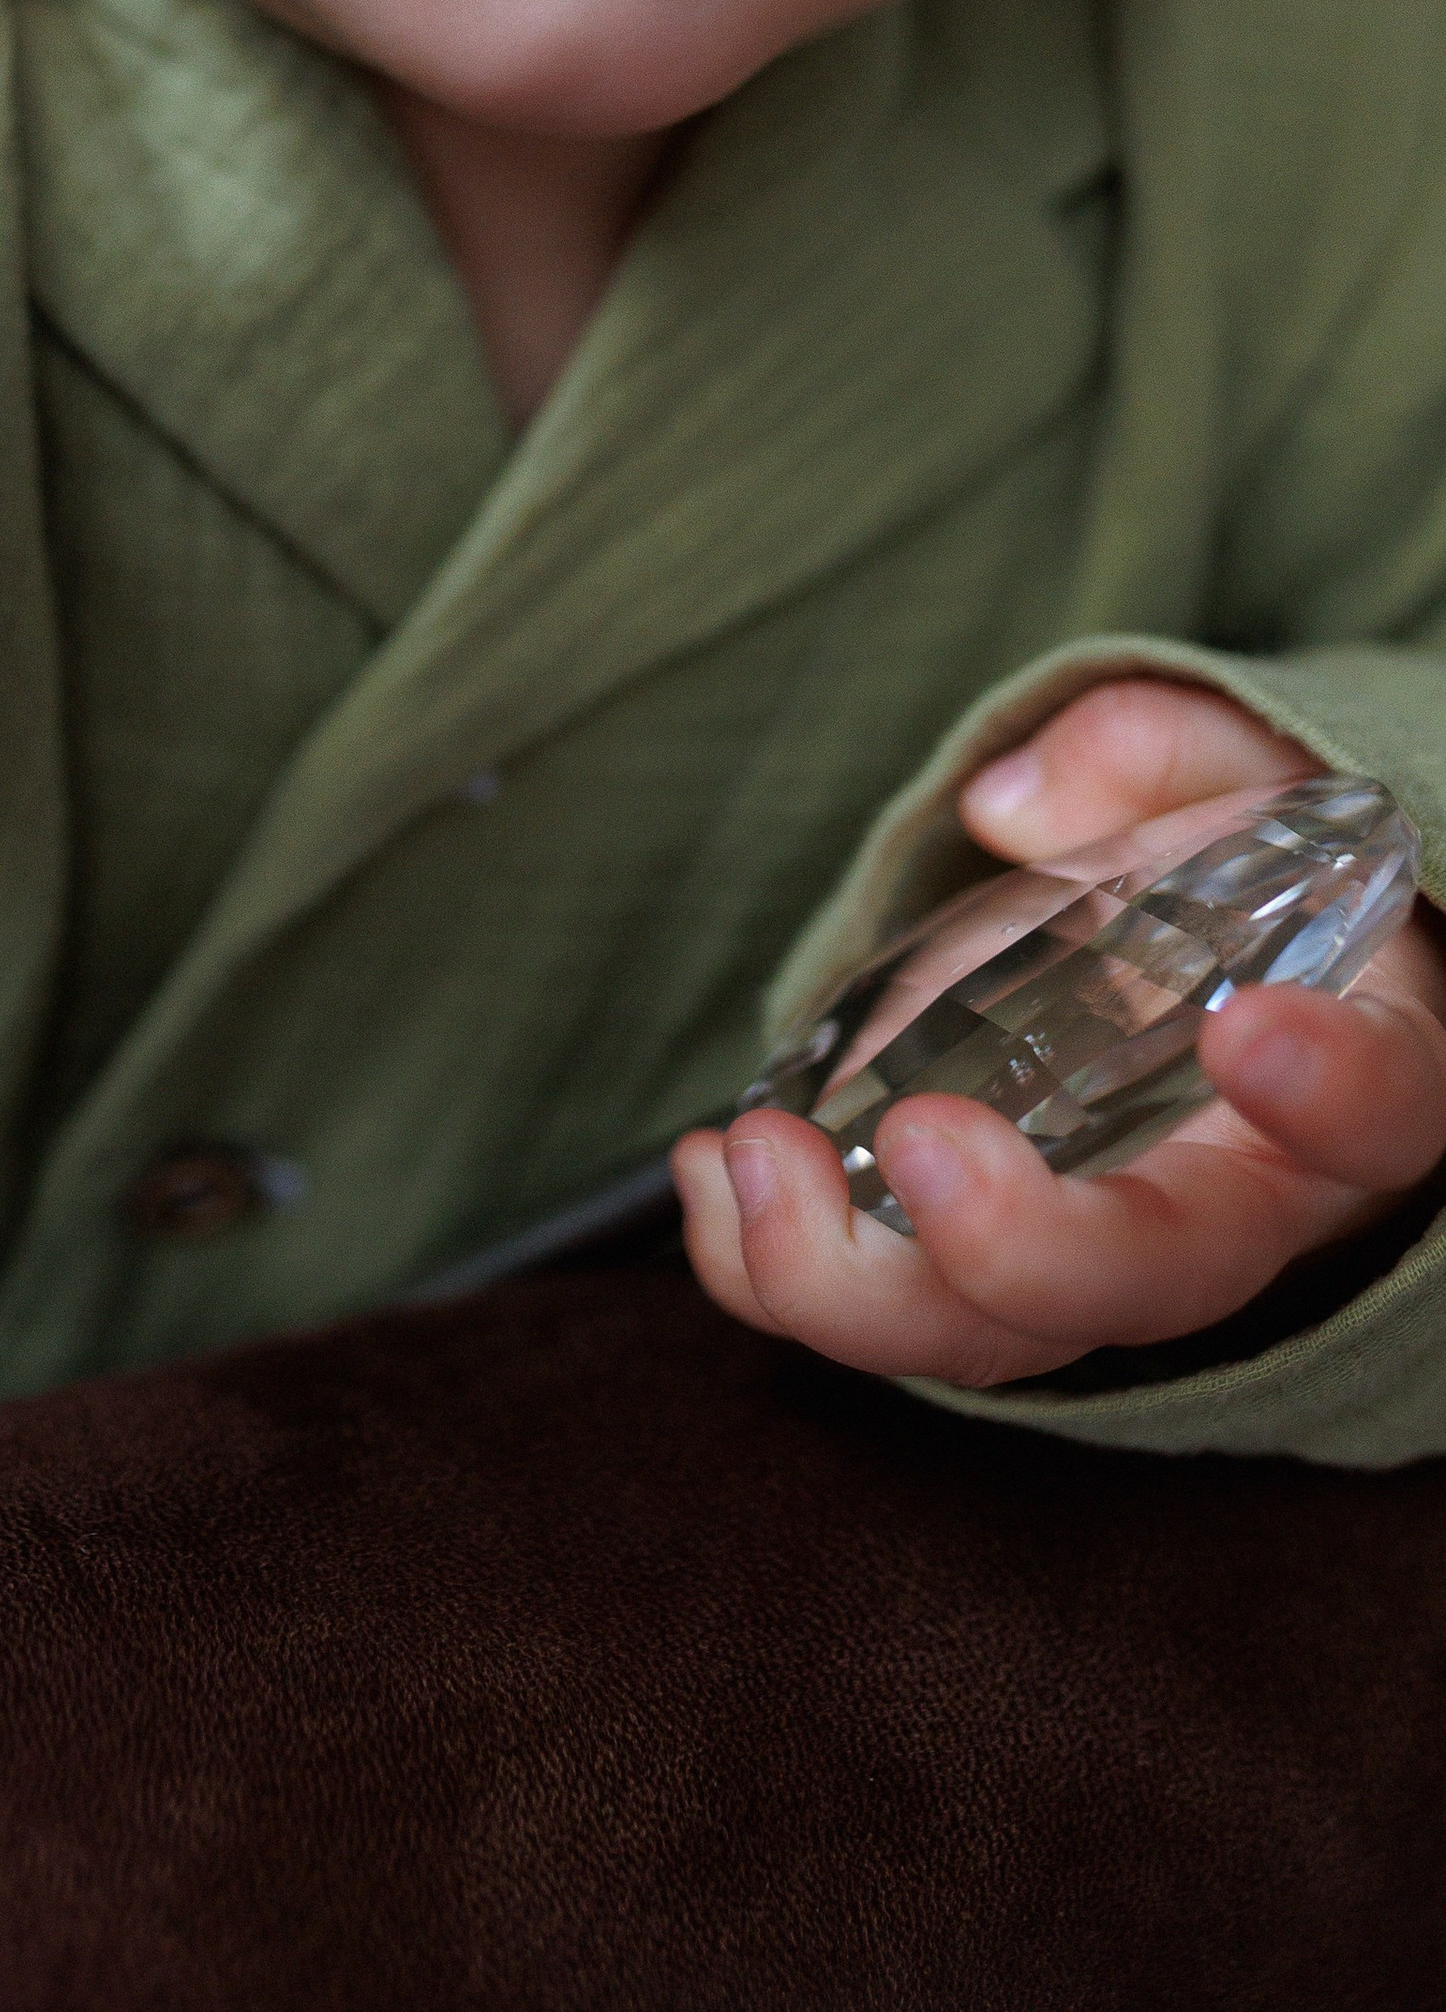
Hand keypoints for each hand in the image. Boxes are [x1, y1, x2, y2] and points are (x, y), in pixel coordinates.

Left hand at [674, 681, 1445, 1385]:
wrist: (1212, 965)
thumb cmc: (1246, 868)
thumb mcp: (1231, 770)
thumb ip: (1154, 754)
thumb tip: (1010, 803)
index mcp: (1344, 1072)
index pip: (1381, 1111)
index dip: (1328, 1091)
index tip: (1251, 1031)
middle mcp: (1236, 1195)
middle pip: (1157, 1277)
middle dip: (1028, 1241)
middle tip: (926, 1139)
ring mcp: (1101, 1248)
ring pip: (1007, 1334)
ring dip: (857, 1281)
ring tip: (751, 1160)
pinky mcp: (986, 1263)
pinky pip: (893, 1308)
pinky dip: (776, 1271)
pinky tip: (710, 1170)